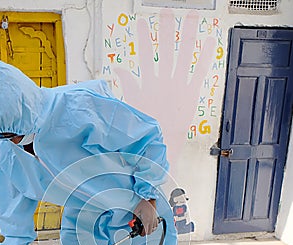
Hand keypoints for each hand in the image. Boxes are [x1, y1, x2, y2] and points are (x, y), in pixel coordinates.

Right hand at [115, 10, 215, 161]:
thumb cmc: (146, 130)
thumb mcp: (132, 106)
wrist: (162, 147)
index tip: (142, 23)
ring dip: (189, 33)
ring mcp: (180, 87)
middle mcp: (165, 82)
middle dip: (166, 28)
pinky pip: (201, 71)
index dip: (143, 37)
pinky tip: (210, 41)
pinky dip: (206, 56)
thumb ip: (127, 85)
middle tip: (167, 12)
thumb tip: (118, 70)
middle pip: (166, 48)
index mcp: (149, 85)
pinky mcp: (192, 94)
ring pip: (186, 54)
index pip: (144, 54)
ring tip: (193, 16)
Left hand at [133, 199, 157, 235]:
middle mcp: (151, 221)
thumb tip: (133, 223)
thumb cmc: (143, 204)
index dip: (141, 234)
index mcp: (146, 220)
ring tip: (146, 228)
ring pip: (153, 230)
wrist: (149, 199)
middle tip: (141, 230)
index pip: (145, 232)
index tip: (139, 233)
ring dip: (150, 230)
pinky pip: (156, 226)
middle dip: (145, 232)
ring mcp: (154, 220)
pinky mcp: (156, 218)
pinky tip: (150, 225)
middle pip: (149, 232)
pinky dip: (153, 227)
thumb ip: (134, 219)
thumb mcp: (136, 212)